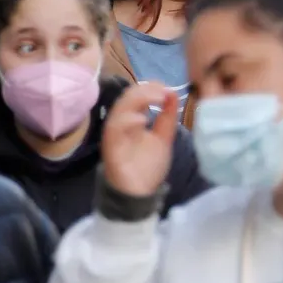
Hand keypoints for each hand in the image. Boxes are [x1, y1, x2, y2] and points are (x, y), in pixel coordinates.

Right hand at [101, 82, 179, 198]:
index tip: (166, 88)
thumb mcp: (164, 138)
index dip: (149, 88)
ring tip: (156, 99)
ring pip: (118, 110)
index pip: (136, 96)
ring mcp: (114, 135)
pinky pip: (113, 130)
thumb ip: (167, 117)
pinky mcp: (110, 148)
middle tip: (162, 92)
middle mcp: (120, 124)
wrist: (140, 194)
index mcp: (131, 120)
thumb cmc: (148, 167)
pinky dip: (126, 121)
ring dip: (136, 100)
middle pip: (126, 98)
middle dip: (144, 90)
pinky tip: (142, 119)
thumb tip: (172, 93)